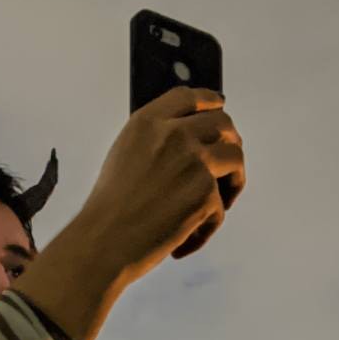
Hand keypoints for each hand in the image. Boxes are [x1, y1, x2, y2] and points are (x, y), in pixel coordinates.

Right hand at [76, 86, 244, 284]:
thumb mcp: (124, 155)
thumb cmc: (109, 209)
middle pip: (223, 124)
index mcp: (148, 122)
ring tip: (217, 204)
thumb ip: (155, 140)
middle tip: (227, 165)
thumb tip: (190, 141)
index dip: (210, 102)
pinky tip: (185, 240)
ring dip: (233, 181)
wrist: (103, 242)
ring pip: (235, 158)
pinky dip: (207, 227)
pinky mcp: (206, 192)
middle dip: (230, 142)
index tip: (218, 109)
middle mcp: (174, 134)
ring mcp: (194, 161)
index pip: (190, 96)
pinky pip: (222, 206)